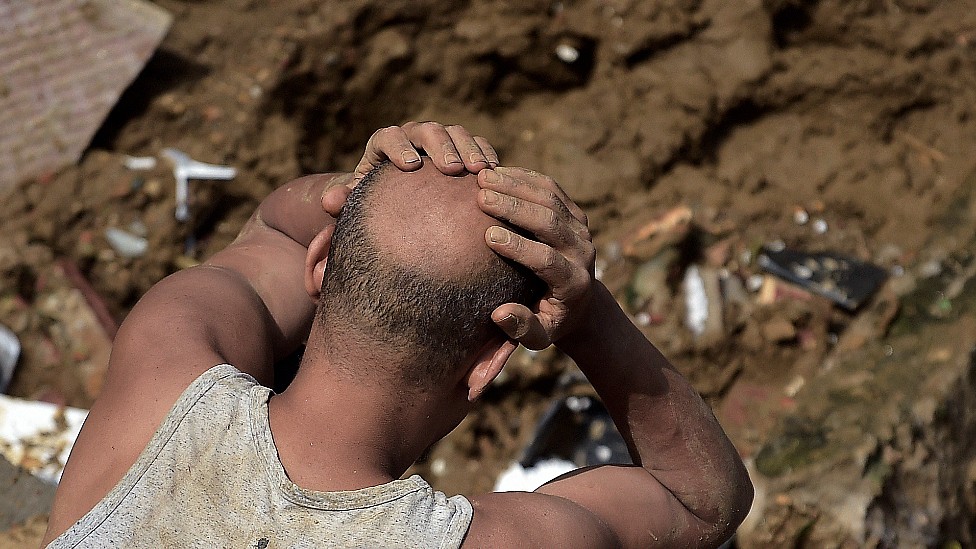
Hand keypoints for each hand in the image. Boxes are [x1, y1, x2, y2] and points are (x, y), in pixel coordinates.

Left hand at [322, 122, 499, 216]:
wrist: (399, 204)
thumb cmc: (375, 205)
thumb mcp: (357, 205)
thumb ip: (343, 202)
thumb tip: (330, 201)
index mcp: (383, 145)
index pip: (388, 136)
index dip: (398, 147)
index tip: (409, 166)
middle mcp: (412, 137)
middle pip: (427, 130)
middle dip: (441, 146)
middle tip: (453, 169)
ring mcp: (440, 141)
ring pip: (456, 133)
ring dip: (470, 149)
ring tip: (480, 173)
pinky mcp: (462, 150)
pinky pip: (478, 145)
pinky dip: (487, 155)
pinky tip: (497, 174)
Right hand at [477, 167, 595, 349]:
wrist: (582, 303)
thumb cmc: (550, 321)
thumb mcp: (539, 337)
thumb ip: (522, 328)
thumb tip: (500, 314)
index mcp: (574, 283)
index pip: (547, 260)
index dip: (519, 247)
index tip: (489, 235)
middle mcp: (582, 252)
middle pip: (550, 222)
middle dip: (515, 207)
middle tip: (481, 196)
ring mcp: (581, 229)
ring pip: (551, 198)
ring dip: (516, 184)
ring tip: (483, 177)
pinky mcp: (576, 213)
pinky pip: (552, 189)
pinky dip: (525, 177)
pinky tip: (497, 171)